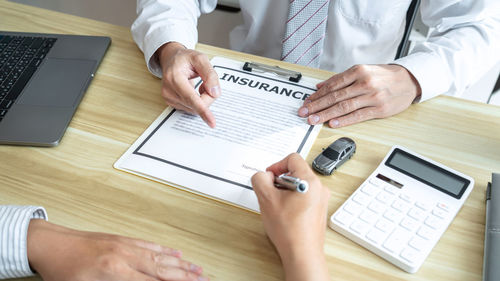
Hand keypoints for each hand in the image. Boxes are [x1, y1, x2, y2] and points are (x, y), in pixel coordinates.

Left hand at [27, 220, 207, 280]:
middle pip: (164, 269)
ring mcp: (125, 246)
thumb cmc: (61, 271)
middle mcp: (125, 257)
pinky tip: (175, 253)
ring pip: (160, 256)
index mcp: (116, 273)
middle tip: (205, 279)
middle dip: (187, 276)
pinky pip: (149, 245)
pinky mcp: (122, 239)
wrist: (50, 244)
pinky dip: (165, 249)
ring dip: (181, 263)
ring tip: (198, 269)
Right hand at [158, 42, 220, 127]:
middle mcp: (169, 90)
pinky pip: (191, 109)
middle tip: (208, 83)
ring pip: (195, 109)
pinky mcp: (171, 103)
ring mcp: (169, 98)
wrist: (171, 59)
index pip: (191, 98)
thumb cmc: (185, 59)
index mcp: (174, 77)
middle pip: (196, 105)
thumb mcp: (201, 59)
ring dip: (203, 99)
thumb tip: (215, 93)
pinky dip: (197, 101)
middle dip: (207, 97)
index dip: (203, 110)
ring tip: (199, 84)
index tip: (211, 121)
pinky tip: (193, 90)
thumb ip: (210, 75)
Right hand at [251, 153, 329, 280]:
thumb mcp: (266, 199)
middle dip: (280, 180)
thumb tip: (263, 176)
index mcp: (310, 181)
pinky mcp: (318, 209)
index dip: (277, 165)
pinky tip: (284, 213)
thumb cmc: (290, 230)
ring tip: (277, 205)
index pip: (293, 158)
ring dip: (285, 190)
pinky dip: (292, 199)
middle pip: (296, 171)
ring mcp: (321, 200)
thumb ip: (260, 180)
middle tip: (271, 192)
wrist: (302, 253)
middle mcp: (319, 188)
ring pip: (300, 184)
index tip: (270, 177)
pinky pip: (304, 196)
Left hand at [298, 64, 420, 126]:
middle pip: (335, 96)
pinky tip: (333, 123)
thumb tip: (320, 86)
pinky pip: (358, 115)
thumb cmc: (384, 76)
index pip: (332, 85)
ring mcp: (372, 96)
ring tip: (313, 120)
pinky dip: (345, 120)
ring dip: (326, 114)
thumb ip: (341, 79)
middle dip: (317, 106)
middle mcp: (364, 83)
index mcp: (358, 71)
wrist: (409, 80)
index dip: (317, 95)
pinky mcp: (379, 109)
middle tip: (304, 112)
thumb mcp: (363, 71)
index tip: (306, 102)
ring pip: (344, 106)